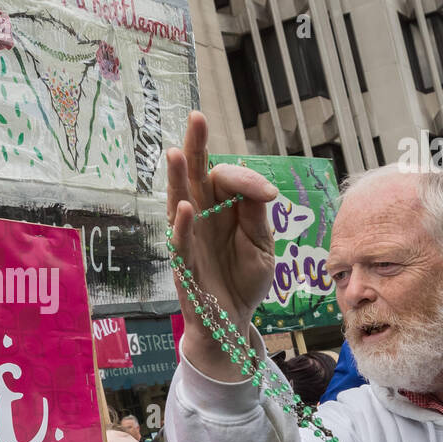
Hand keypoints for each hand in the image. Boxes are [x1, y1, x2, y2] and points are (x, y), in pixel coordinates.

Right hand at [165, 111, 277, 378]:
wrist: (233, 324)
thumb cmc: (244, 281)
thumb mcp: (262, 245)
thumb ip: (257, 215)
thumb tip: (259, 187)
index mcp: (221, 211)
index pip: (225, 179)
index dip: (244, 178)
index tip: (268, 194)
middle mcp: (201, 220)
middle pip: (195, 178)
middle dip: (195, 148)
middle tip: (197, 117)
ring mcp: (190, 243)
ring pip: (179, 205)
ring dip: (176, 179)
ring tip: (174, 152)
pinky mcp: (185, 269)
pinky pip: (181, 245)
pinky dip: (181, 227)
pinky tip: (184, 207)